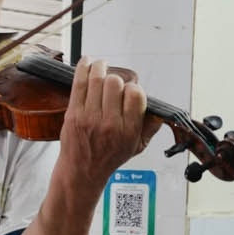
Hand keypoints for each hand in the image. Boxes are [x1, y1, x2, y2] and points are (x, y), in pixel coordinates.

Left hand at [55, 57, 162, 193]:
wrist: (81, 172)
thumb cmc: (108, 158)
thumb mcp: (137, 147)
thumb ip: (150, 128)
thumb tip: (160, 111)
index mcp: (128, 130)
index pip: (136, 95)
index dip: (133, 87)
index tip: (129, 90)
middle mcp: (110, 123)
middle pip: (115, 83)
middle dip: (115, 79)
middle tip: (112, 84)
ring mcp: (89, 118)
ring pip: (97, 79)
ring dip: (100, 67)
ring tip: (101, 66)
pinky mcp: (73, 114)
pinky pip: (78, 83)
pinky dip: (83, 67)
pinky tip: (87, 62)